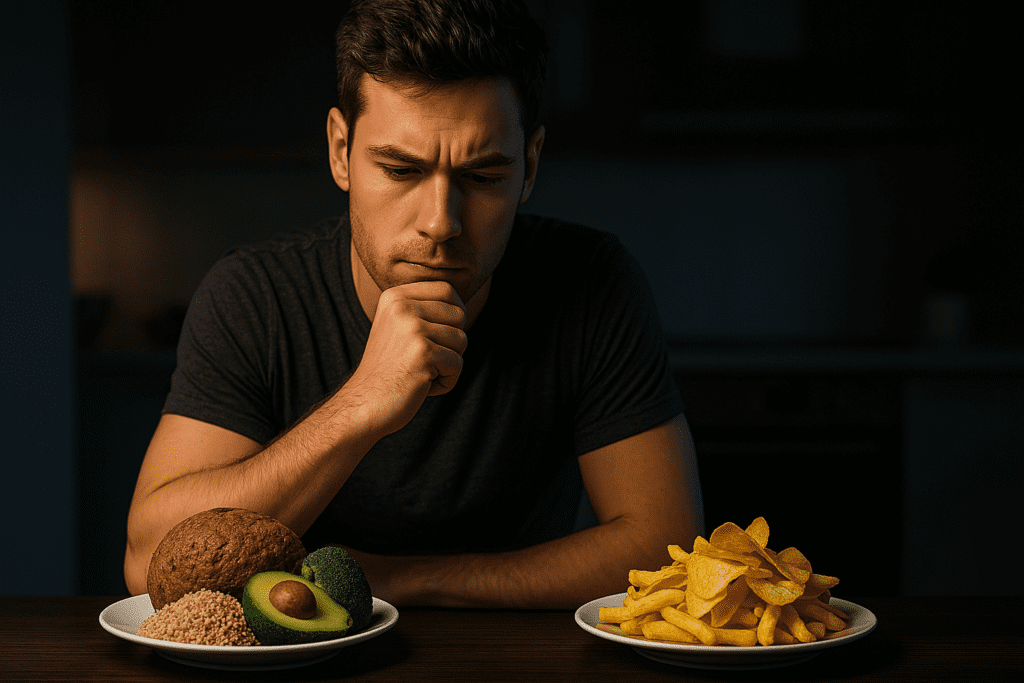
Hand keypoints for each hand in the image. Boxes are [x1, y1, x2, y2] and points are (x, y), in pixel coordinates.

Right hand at [342, 281, 467, 436]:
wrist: (363, 405)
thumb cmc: (388, 371)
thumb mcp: (398, 328)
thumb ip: (423, 311)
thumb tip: (463, 306)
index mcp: (395, 297)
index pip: (447, 289)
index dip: (455, 313)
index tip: (440, 336)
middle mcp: (402, 307)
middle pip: (459, 314)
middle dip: (453, 341)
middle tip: (428, 359)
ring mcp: (412, 329)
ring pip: (461, 340)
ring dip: (449, 364)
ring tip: (421, 372)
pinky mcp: (423, 353)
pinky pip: (458, 364)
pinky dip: (446, 381)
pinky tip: (422, 386)